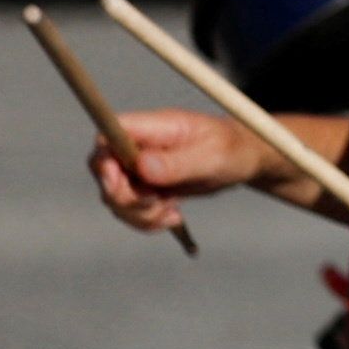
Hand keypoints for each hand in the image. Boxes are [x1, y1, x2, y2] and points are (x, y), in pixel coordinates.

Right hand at [91, 105, 263, 234]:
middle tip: (158, 203)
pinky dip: (147, 221)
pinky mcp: (146, 187)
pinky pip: (130, 210)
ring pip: (115, 197)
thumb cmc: (233, 148)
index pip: (107, 135)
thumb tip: (143, 167)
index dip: (104, 160)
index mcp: (152, 127)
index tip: (121, 181)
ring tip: (173, 214)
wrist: (245, 160)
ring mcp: (139, 167)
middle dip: (125, 197)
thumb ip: (178, 162)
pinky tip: (174, 218)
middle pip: (104, 171)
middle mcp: (139, 145)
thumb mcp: (213, 156)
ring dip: (139, 214)